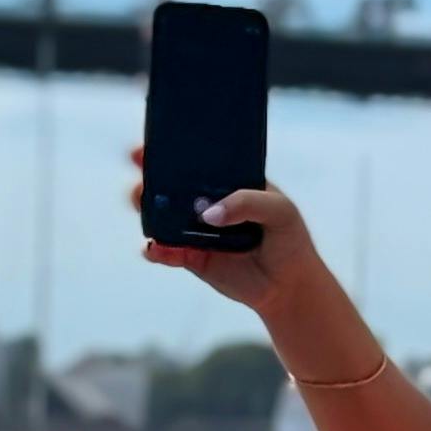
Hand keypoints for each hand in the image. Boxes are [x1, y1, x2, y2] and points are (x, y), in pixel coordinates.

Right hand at [129, 147, 322, 317]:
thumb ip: (246, 203)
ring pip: (163, 218)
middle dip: (151, 178)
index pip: (197, 162)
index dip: (173, 152)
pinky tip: (154, 248)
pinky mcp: (192, 258)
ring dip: (148, 210)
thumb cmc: (288, 238)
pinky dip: (157, 250)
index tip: (152, 146)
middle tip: (141, 174)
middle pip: (172, 187)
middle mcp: (207, 203)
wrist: (289, 285)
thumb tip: (207, 214)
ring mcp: (196, 231)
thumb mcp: (278, 210)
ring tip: (141, 204)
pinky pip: (167, 252)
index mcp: (228, 182)